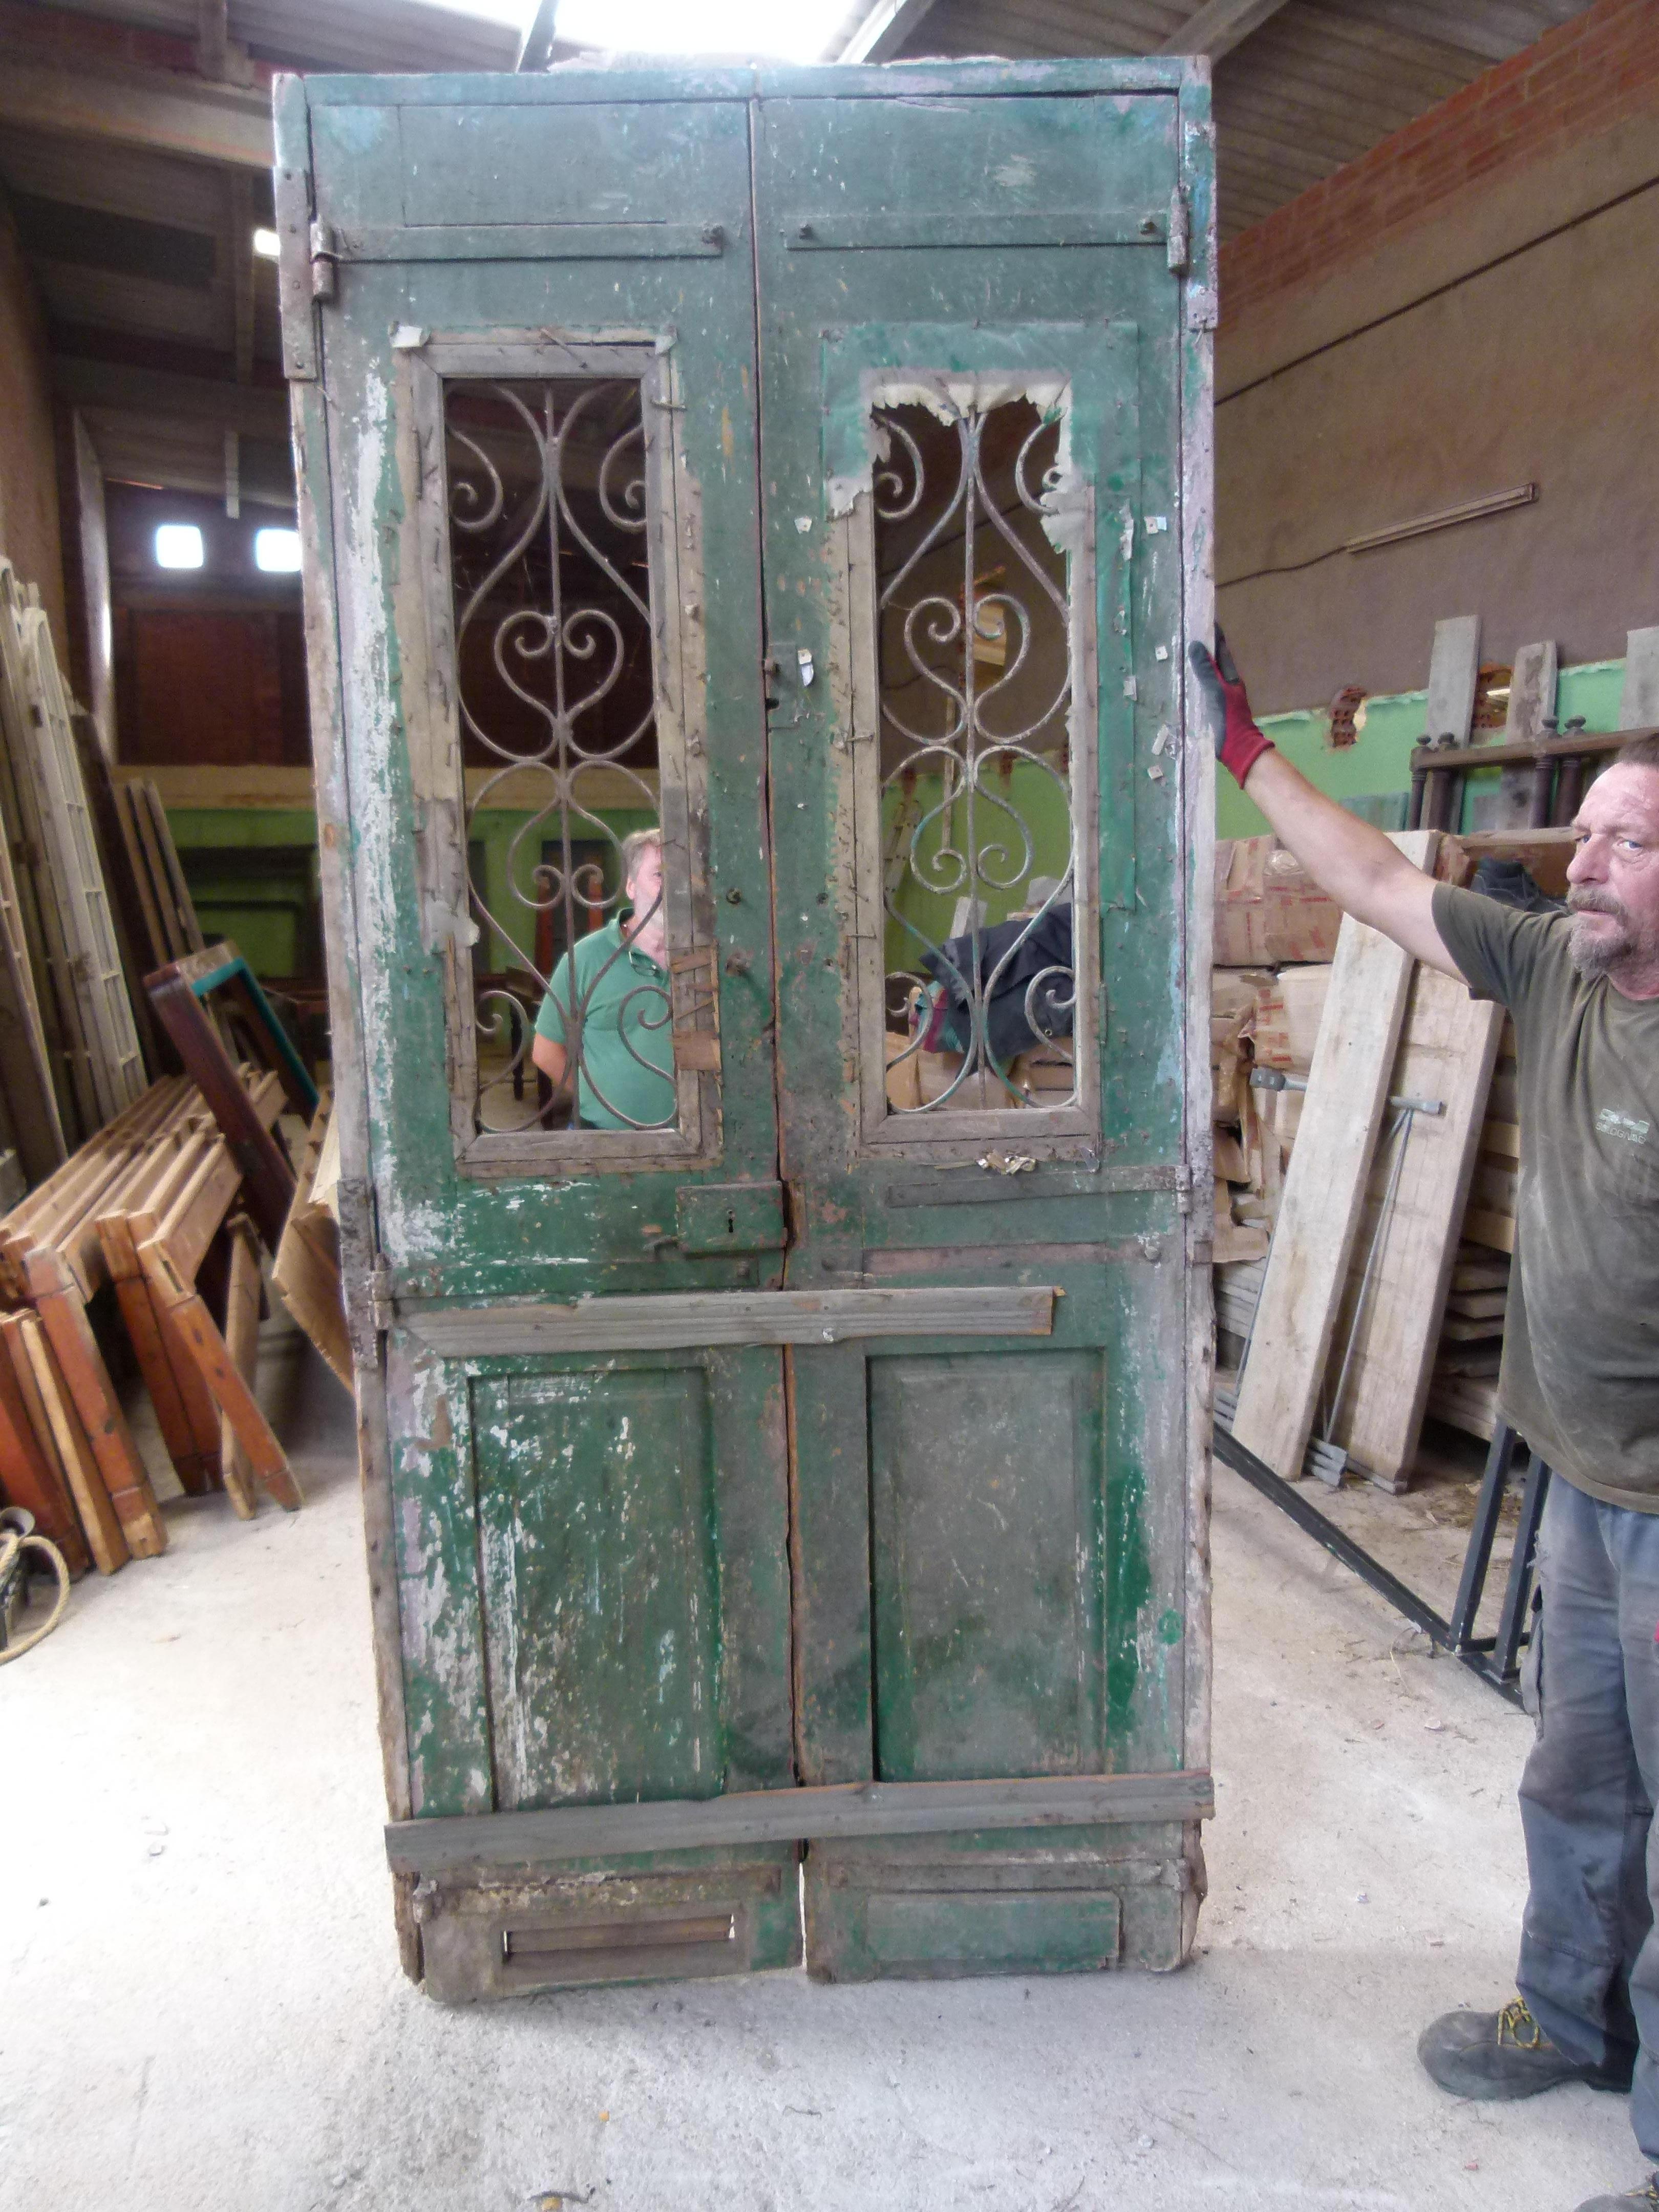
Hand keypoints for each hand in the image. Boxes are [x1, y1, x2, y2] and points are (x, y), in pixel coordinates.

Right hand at [1190, 628, 1273, 786]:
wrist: (1238, 748)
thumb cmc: (1229, 719)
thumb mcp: (1216, 693)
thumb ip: (1206, 671)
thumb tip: (1196, 646)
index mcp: (1230, 677)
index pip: (1221, 650)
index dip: (1214, 635)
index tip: (1205, 620)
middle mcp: (1226, 684)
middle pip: (1215, 661)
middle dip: (1204, 648)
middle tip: (1188, 635)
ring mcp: (1221, 697)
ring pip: (1209, 675)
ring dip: (1198, 665)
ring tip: (1183, 655)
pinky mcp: (1214, 709)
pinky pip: (1203, 689)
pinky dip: (1195, 682)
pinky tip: (1185, 683)